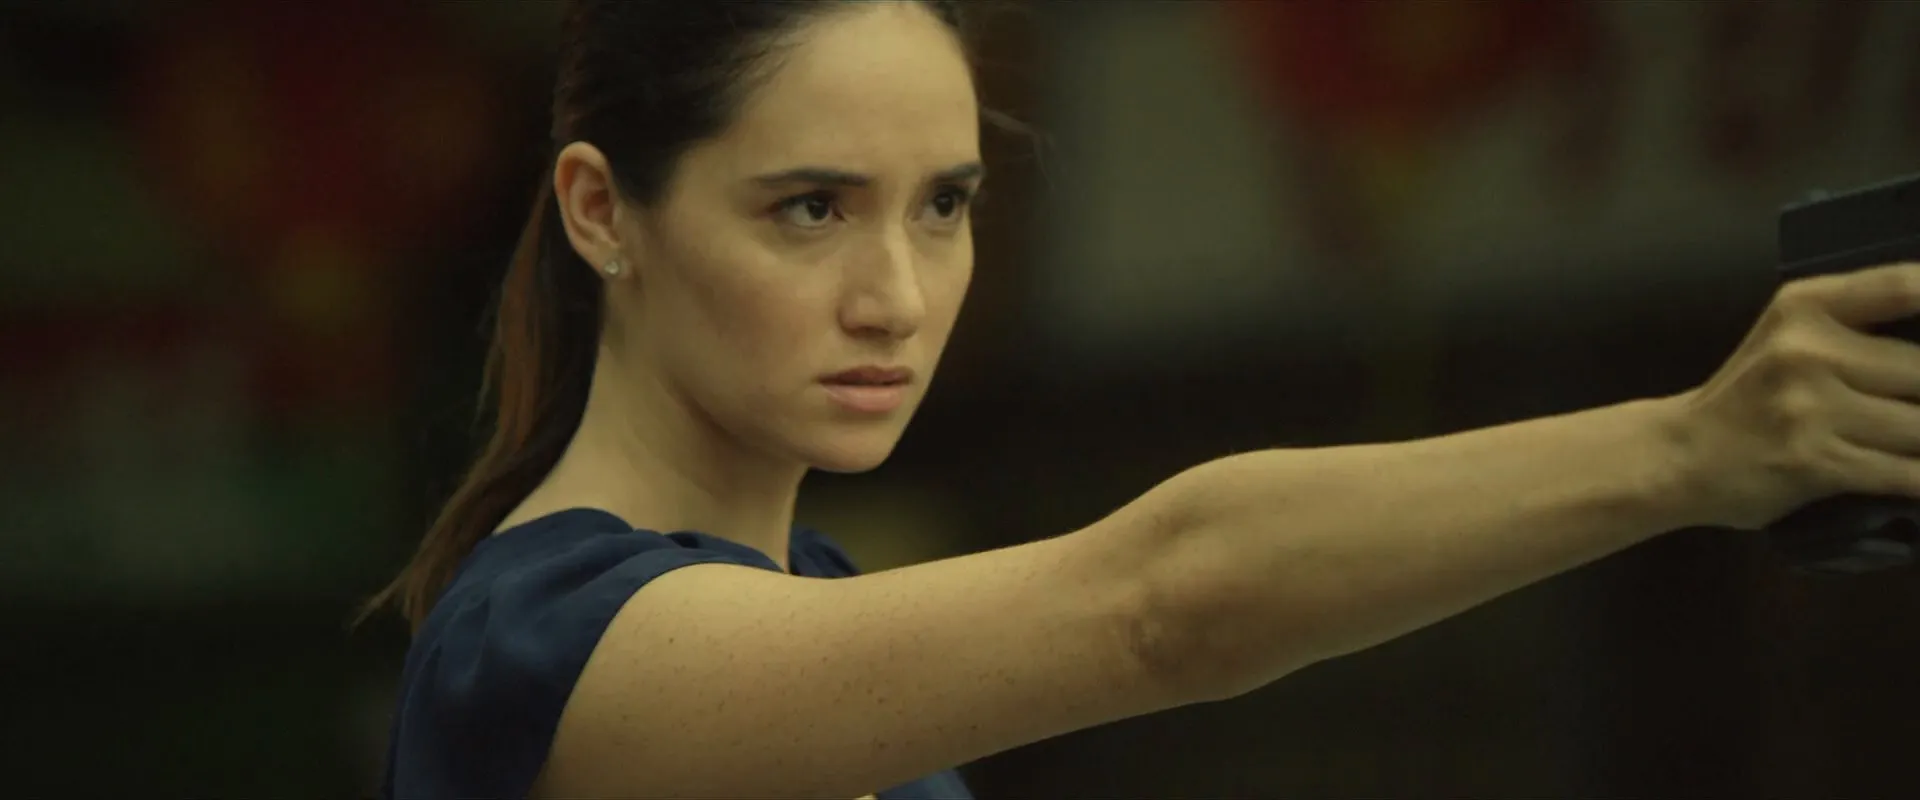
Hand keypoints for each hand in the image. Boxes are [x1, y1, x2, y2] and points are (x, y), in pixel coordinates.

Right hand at [1673, 261, 1919, 529]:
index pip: (1904, 286)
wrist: (1680, 455)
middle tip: (1917, 405)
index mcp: (1806, 306)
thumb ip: (1862, 326)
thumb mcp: (1791, 337)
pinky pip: (1904, 474)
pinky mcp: (1814, 461)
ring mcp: (1809, 408)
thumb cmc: (1749, 396)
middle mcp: (1807, 350)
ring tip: (1914, 440)